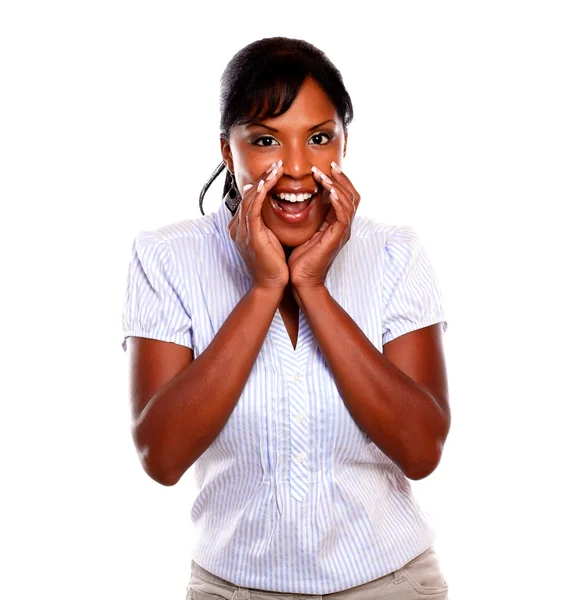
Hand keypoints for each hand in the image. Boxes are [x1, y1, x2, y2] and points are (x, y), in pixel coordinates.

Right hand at [228, 161, 288, 290]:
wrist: (272, 284)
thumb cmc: (274, 264)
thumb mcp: (271, 237)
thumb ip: (269, 222)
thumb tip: (277, 208)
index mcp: (242, 227)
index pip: (250, 197)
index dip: (262, 182)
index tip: (275, 171)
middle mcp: (238, 227)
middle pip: (247, 194)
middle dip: (263, 177)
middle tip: (277, 163)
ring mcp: (242, 231)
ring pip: (249, 198)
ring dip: (263, 181)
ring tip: (276, 168)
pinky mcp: (249, 235)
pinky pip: (252, 210)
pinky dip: (258, 195)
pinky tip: (266, 184)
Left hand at [288, 161, 360, 290]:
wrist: (299, 280)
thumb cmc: (298, 258)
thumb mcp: (303, 230)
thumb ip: (307, 215)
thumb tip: (298, 197)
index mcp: (335, 223)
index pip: (344, 195)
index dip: (337, 180)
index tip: (324, 167)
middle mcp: (342, 226)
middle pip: (353, 194)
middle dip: (341, 178)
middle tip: (328, 165)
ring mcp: (341, 232)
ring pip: (350, 201)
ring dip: (337, 185)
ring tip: (323, 174)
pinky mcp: (337, 237)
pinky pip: (344, 214)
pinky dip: (339, 200)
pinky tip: (329, 190)